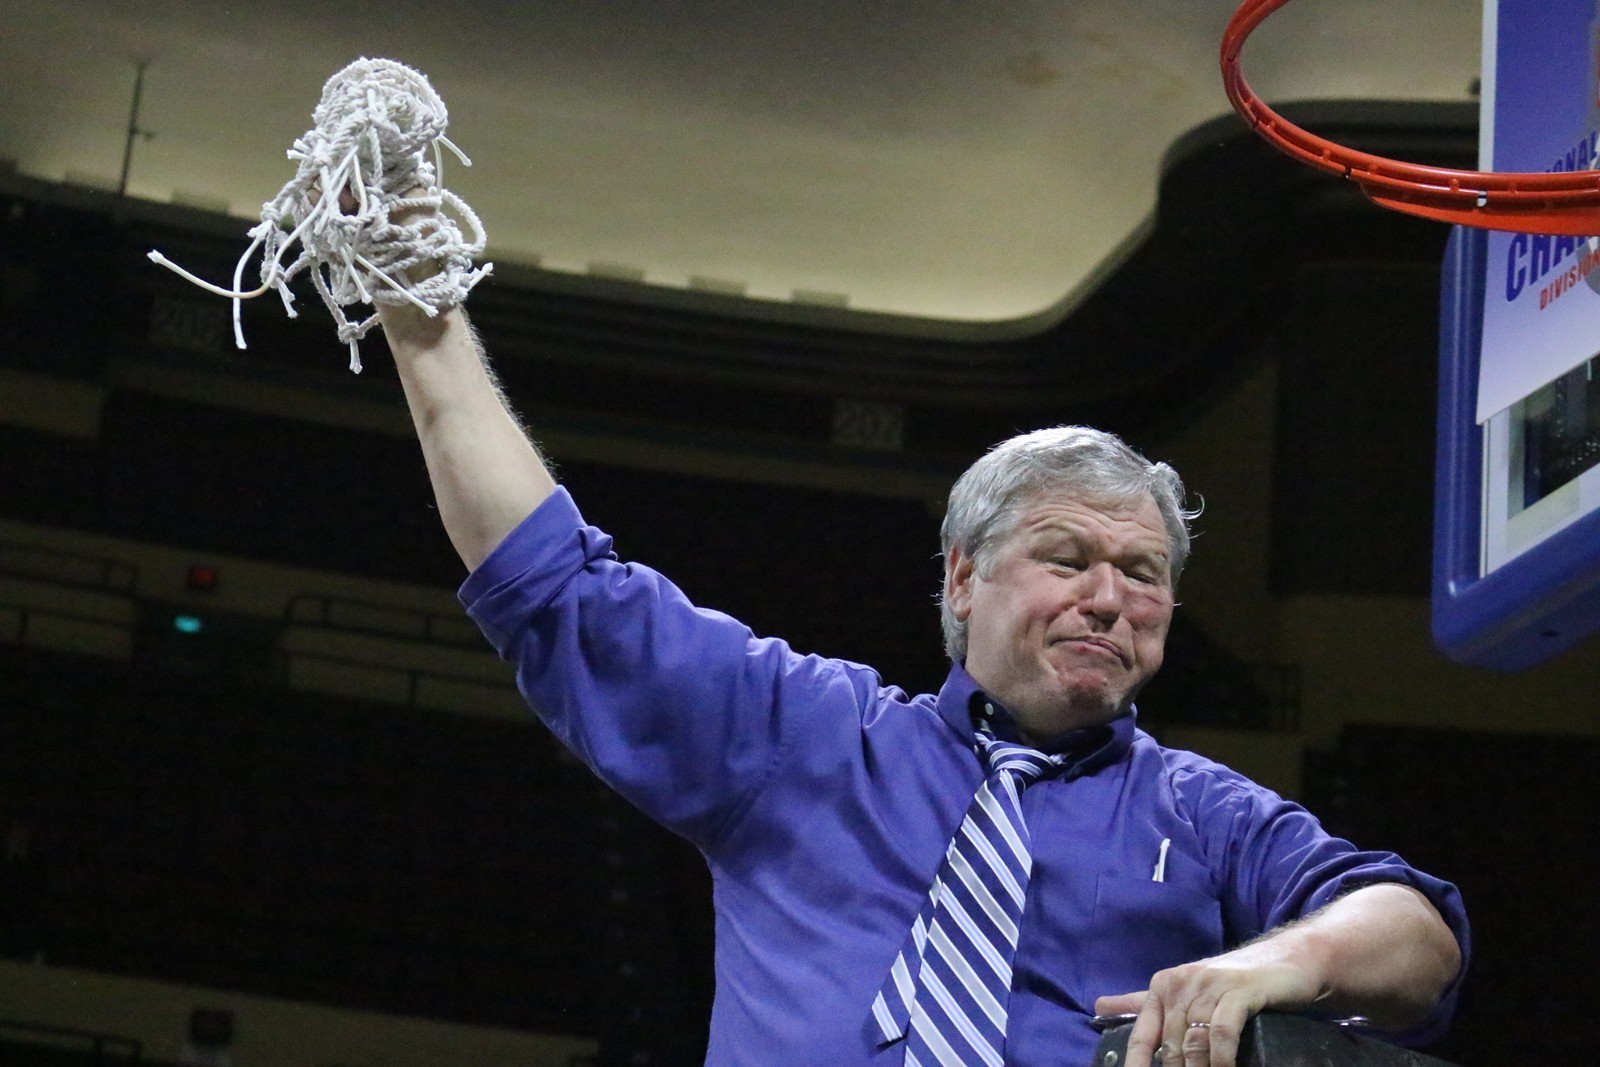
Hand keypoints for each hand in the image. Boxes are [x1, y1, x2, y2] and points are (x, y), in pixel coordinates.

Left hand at [1093, 939, 1320, 1066]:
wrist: (1288, 959)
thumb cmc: (1233, 981)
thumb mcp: (1188, 990)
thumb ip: (1145, 1002)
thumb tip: (1099, 1006)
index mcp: (1163, 985)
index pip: (1142, 1035)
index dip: (1138, 1065)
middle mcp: (1181, 982)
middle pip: (1171, 1044)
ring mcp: (1209, 984)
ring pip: (1194, 1041)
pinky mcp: (1239, 990)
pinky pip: (1222, 1032)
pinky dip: (1222, 1058)